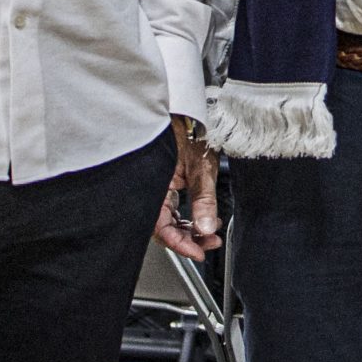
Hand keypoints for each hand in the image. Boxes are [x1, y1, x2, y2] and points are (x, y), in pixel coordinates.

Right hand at [157, 116, 222, 259]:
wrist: (187, 110)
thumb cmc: (188, 129)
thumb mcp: (201, 168)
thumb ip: (203, 200)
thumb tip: (205, 227)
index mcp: (153, 186)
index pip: (161, 227)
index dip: (179, 244)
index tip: (198, 252)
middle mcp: (150, 188)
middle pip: (164, 226)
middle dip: (188, 239)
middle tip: (209, 243)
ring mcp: (157, 186)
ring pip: (168, 219)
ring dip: (189, 229)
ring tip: (210, 233)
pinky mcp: (164, 183)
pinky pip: (171, 207)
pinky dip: (187, 217)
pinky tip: (202, 220)